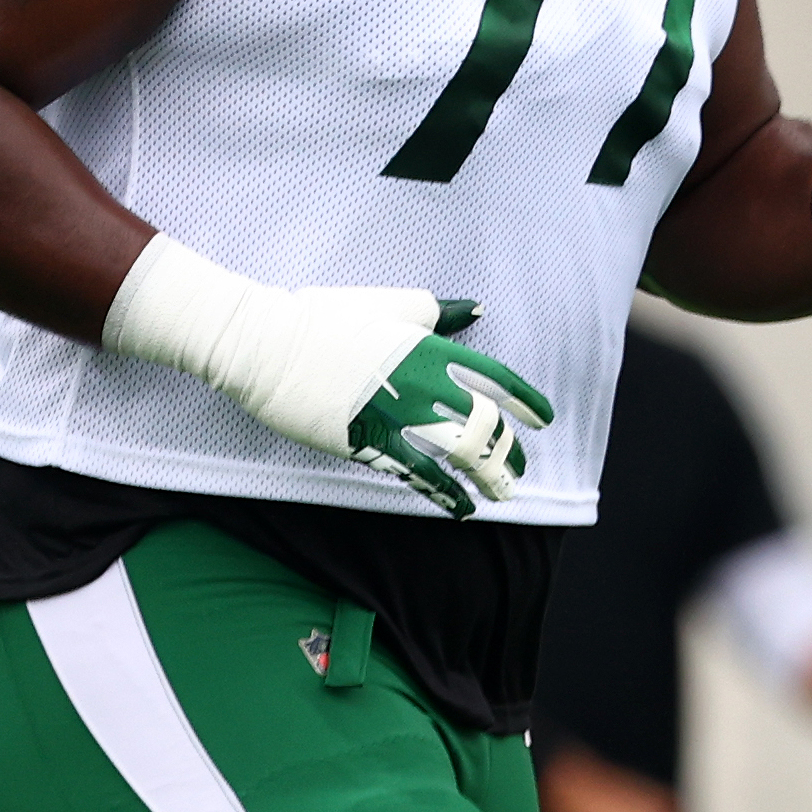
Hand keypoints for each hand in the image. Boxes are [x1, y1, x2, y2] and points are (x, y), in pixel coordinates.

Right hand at [103, 238, 552, 519]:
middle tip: (515, 470)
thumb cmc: (322, 318)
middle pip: (485, 422)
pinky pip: (420, 474)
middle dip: (508, 451)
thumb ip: (436, 311)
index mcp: (429, 345)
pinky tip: (461, 506)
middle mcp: (421, 381)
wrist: (266, 344)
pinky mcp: (368, 443)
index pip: (495, 377)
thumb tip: (476, 310)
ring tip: (500, 494)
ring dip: (487, 477)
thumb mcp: (387, 304)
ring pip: (461, 452)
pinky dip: (446, 494)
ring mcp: (396, 414)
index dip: (526, 401)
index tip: (544, 419)